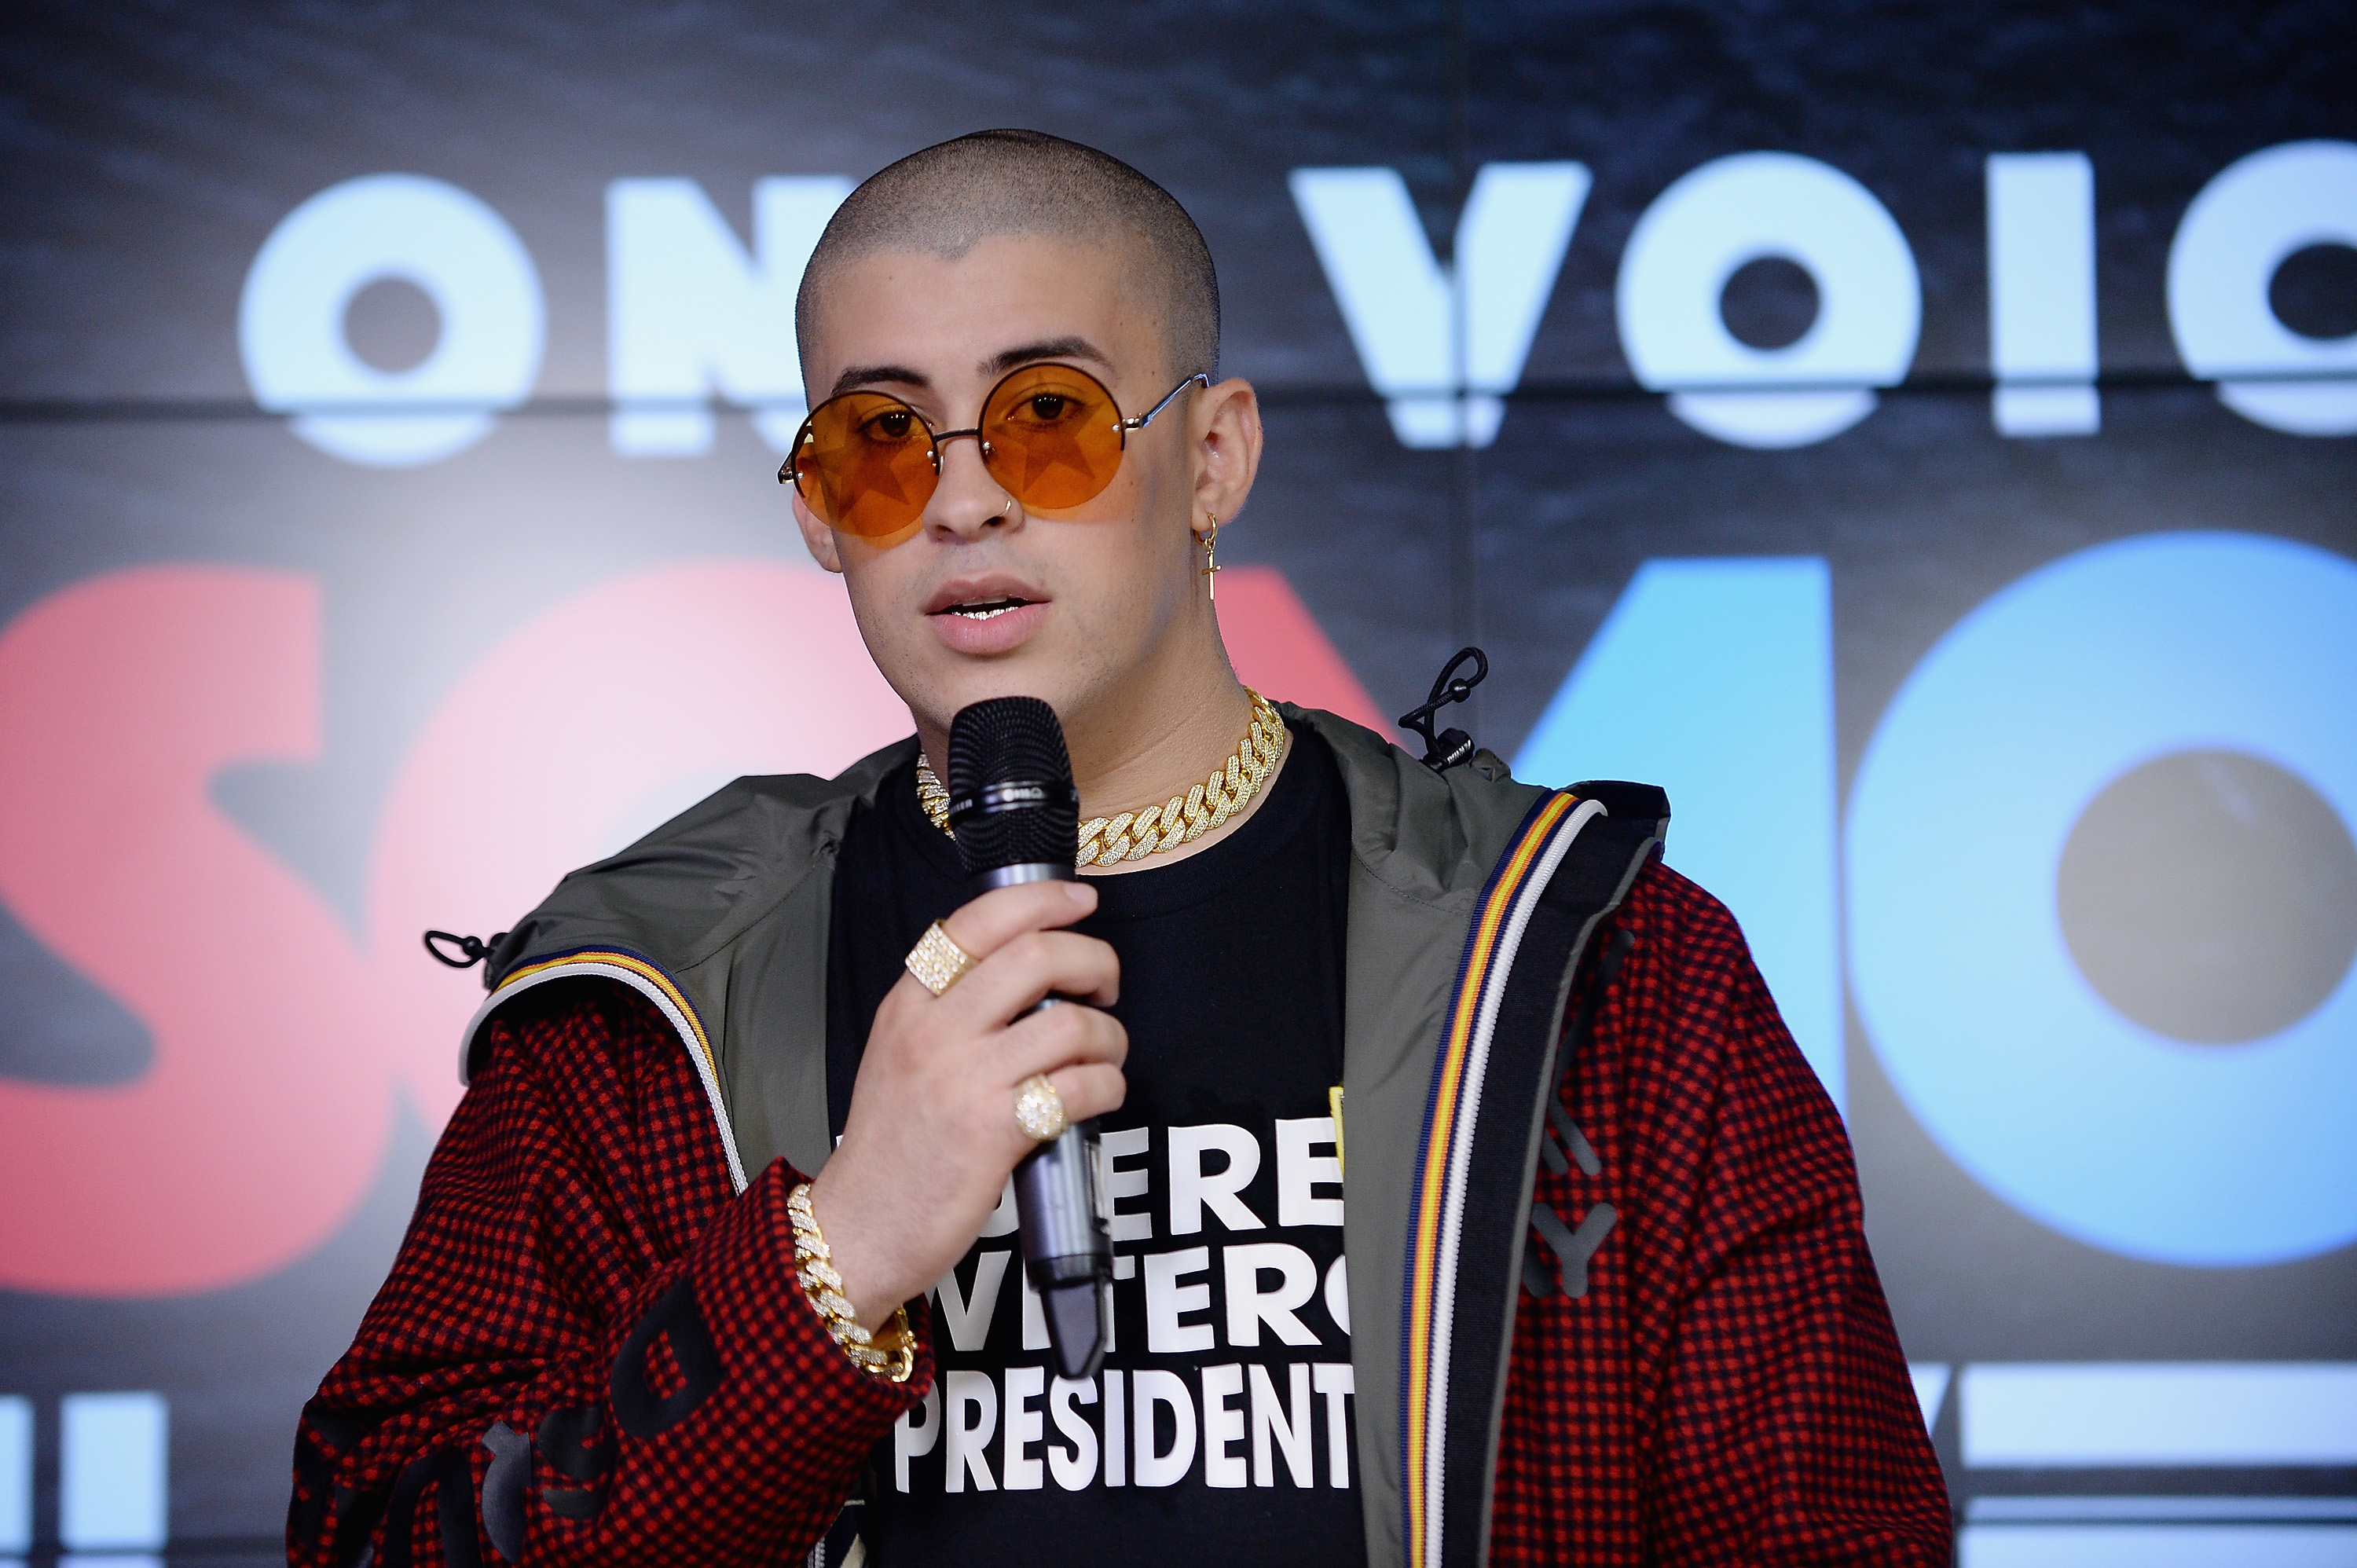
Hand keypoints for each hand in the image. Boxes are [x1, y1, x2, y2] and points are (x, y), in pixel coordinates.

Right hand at [808, 879, 1125, 1324]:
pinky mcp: (994, 1131)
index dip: (1043, 899)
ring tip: (1104, 1055)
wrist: (859, 1228)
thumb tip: (1030, 972)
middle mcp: (932, 1032)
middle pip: (1035, 955)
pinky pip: (1079, 1086)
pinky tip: (1098, 1096)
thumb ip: (949, 1010)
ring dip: (1108, 1035)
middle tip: (1105, 985)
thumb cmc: (891, 1147)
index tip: (1081, 900)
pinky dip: (1107, 1086)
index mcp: (908, 1005)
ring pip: (1069, 1023)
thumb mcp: (898, 1054)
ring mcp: (963, 1080)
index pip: (978, 921)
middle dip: (1093, 960)